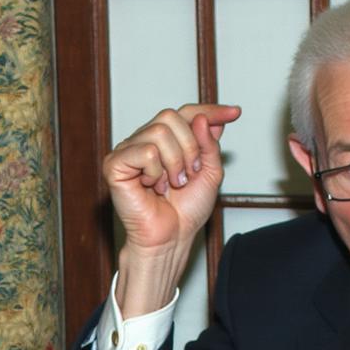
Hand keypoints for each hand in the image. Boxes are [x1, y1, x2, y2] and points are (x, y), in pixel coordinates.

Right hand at [103, 102, 239, 314]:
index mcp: (168, 141)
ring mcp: (128, 151)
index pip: (187, 112)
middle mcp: (146, 141)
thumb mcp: (210, 174)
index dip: (210, 110)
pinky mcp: (115, 164)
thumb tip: (202, 118)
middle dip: (189, 148)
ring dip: (174, 163)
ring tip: (171, 185)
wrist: (171, 238)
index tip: (235, 113)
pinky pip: (145, 151)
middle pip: (171, 117)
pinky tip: (152, 187)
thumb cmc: (186, 211)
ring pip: (159, 132)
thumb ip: (210, 144)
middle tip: (188, 175)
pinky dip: (155, 172)